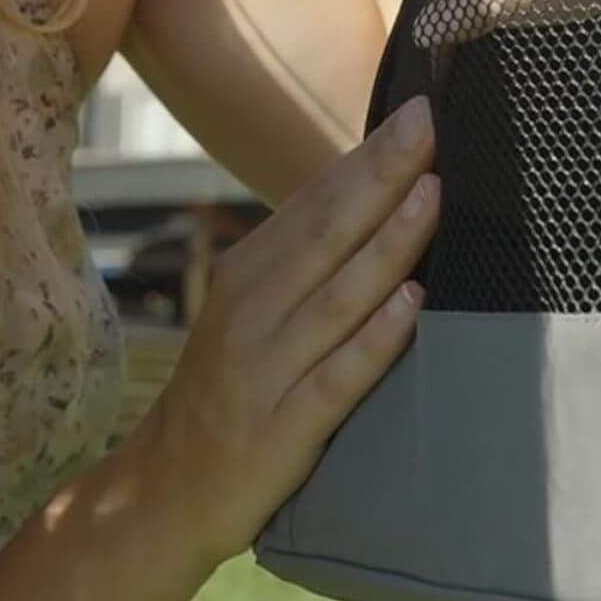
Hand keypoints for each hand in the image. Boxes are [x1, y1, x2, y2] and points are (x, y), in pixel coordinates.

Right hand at [134, 97, 438, 569]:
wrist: (166, 491)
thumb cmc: (232, 386)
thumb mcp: (255, 309)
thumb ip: (309, 257)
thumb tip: (381, 188)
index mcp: (248, 272)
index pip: (316, 200)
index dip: (369, 154)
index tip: (419, 109)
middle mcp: (253, 310)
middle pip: (327, 232)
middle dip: (383, 175)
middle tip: (430, 125)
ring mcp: (267, 368)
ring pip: (338, 295)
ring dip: (389, 243)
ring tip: (434, 195)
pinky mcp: (284, 428)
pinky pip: (338, 377)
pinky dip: (375, 339)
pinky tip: (411, 306)